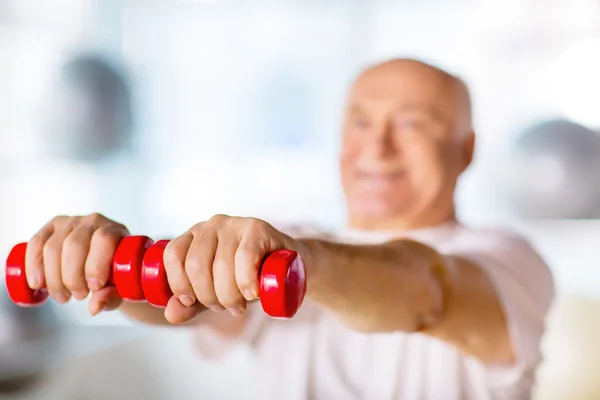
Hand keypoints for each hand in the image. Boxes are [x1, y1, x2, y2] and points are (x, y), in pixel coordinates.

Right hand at [25, 213, 128, 314]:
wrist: (105, 263)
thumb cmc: (116, 274)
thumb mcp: (121, 288)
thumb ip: (113, 297)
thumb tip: (95, 305)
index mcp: (115, 230)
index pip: (103, 239)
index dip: (96, 265)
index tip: (94, 287)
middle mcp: (93, 221)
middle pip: (74, 245)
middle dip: (72, 277)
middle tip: (79, 296)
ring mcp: (70, 223)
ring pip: (53, 247)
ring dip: (53, 277)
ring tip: (62, 296)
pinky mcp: (51, 228)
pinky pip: (36, 243)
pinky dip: (33, 265)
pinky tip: (37, 284)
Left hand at [162, 214, 299, 322]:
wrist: (290, 268)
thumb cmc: (249, 277)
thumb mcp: (215, 292)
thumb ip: (191, 303)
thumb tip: (171, 313)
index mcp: (194, 237)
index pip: (173, 255)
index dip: (179, 284)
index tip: (192, 301)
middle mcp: (212, 225)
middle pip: (196, 265)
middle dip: (209, 296)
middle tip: (226, 306)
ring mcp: (235, 224)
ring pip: (221, 265)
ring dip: (231, 294)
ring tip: (242, 302)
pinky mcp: (258, 228)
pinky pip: (245, 256)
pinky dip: (246, 280)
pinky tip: (252, 292)